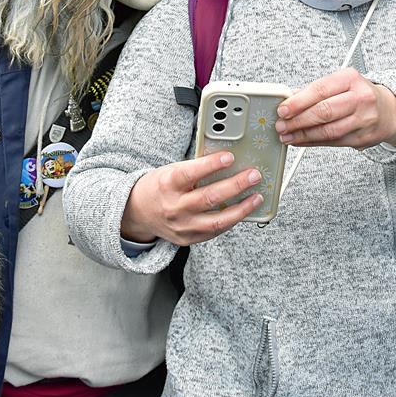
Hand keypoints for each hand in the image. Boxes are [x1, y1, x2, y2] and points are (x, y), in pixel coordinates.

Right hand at [121, 151, 262, 245]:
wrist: (138, 212)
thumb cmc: (159, 186)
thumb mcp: (170, 171)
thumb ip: (195, 170)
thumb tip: (226, 162)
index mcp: (167, 184)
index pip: (191, 174)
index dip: (212, 165)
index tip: (230, 157)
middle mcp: (174, 207)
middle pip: (209, 197)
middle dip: (236, 185)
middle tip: (254, 175)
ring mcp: (182, 226)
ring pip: (217, 220)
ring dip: (241, 208)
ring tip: (257, 197)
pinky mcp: (188, 239)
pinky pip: (215, 231)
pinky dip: (231, 220)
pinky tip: (242, 210)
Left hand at [276, 66, 395, 148]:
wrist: (390, 110)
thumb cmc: (359, 94)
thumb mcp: (341, 83)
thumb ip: (315, 90)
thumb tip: (289, 99)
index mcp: (351, 79)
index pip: (319, 90)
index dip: (298, 102)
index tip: (282, 109)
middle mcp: (360, 98)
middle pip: (324, 112)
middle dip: (298, 120)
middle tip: (281, 125)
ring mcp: (364, 120)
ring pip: (328, 130)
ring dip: (303, 135)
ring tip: (287, 135)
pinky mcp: (363, 138)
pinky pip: (333, 142)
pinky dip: (313, 142)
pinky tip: (301, 141)